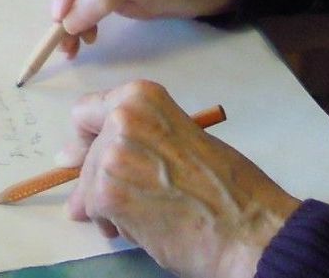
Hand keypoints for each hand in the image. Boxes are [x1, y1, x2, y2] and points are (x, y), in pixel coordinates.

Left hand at [60, 80, 297, 277]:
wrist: (248, 230)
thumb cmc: (228, 188)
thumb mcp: (181, 139)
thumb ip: (138, 139)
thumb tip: (80, 157)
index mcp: (141, 98)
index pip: (87, 112)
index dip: (87, 137)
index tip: (85, 154)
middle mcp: (121, 118)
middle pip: (86, 153)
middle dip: (98, 179)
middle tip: (130, 201)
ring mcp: (111, 155)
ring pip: (88, 185)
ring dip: (108, 205)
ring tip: (147, 216)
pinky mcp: (106, 193)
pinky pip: (94, 211)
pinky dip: (114, 225)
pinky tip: (145, 228)